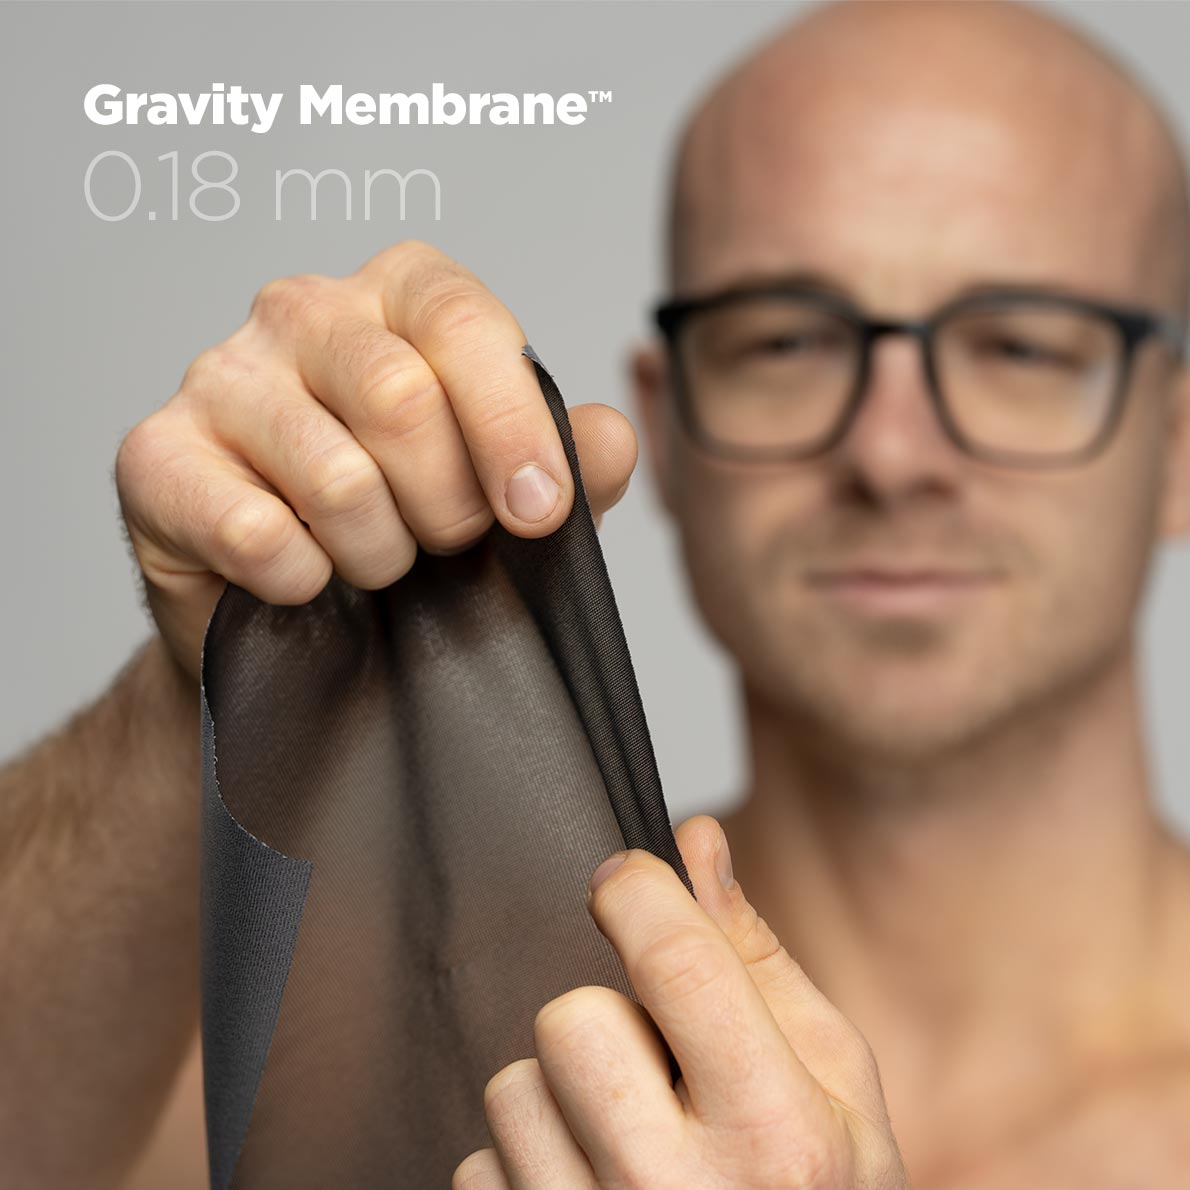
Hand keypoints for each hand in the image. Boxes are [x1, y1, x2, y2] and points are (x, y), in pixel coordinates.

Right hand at [115, 240, 636, 681]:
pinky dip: (303, 583)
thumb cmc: (413, 529)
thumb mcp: (511, 496)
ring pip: (338, 479)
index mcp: (399, 293)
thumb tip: (612, 442)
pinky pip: (256, 533)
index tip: (538, 515)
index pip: (465, 325)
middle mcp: (303, 310)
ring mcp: (220, 375)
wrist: (302, 618)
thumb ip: (571, 463)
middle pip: (402, 399)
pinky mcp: (156, 456)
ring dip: (379, 556)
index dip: (513, 431)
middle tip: (443, 546)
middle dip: (447, 508)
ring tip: (374, 563)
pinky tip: (305, 581)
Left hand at [454, 816, 908, 1188]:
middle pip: (571, 1021)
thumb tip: (697, 841)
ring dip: (563, 1096)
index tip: (624, 881)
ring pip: (514, 1088)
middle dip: (608, 1021)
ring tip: (624, 1138)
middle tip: (656, 1070)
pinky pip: (478, 1167)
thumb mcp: (832, 1086)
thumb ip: (757, 957)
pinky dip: (525, 1165)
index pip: (675, 963)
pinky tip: (589, 1188)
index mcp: (776, 1135)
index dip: (635, 892)